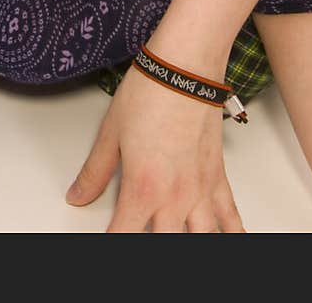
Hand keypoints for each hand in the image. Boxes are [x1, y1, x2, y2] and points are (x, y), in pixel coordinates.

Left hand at [66, 64, 244, 231]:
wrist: (185, 65)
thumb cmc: (151, 90)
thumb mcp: (111, 132)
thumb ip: (95, 171)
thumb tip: (78, 194)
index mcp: (143, 189)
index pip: (123, 237)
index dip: (112, 243)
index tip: (107, 241)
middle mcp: (175, 197)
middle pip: (165, 244)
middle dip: (152, 246)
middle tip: (142, 236)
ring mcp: (200, 189)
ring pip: (202, 238)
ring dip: (193, 244)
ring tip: (181, 240)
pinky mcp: (218, 176)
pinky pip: (230, 216)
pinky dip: (233, 233)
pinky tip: (232, 241)